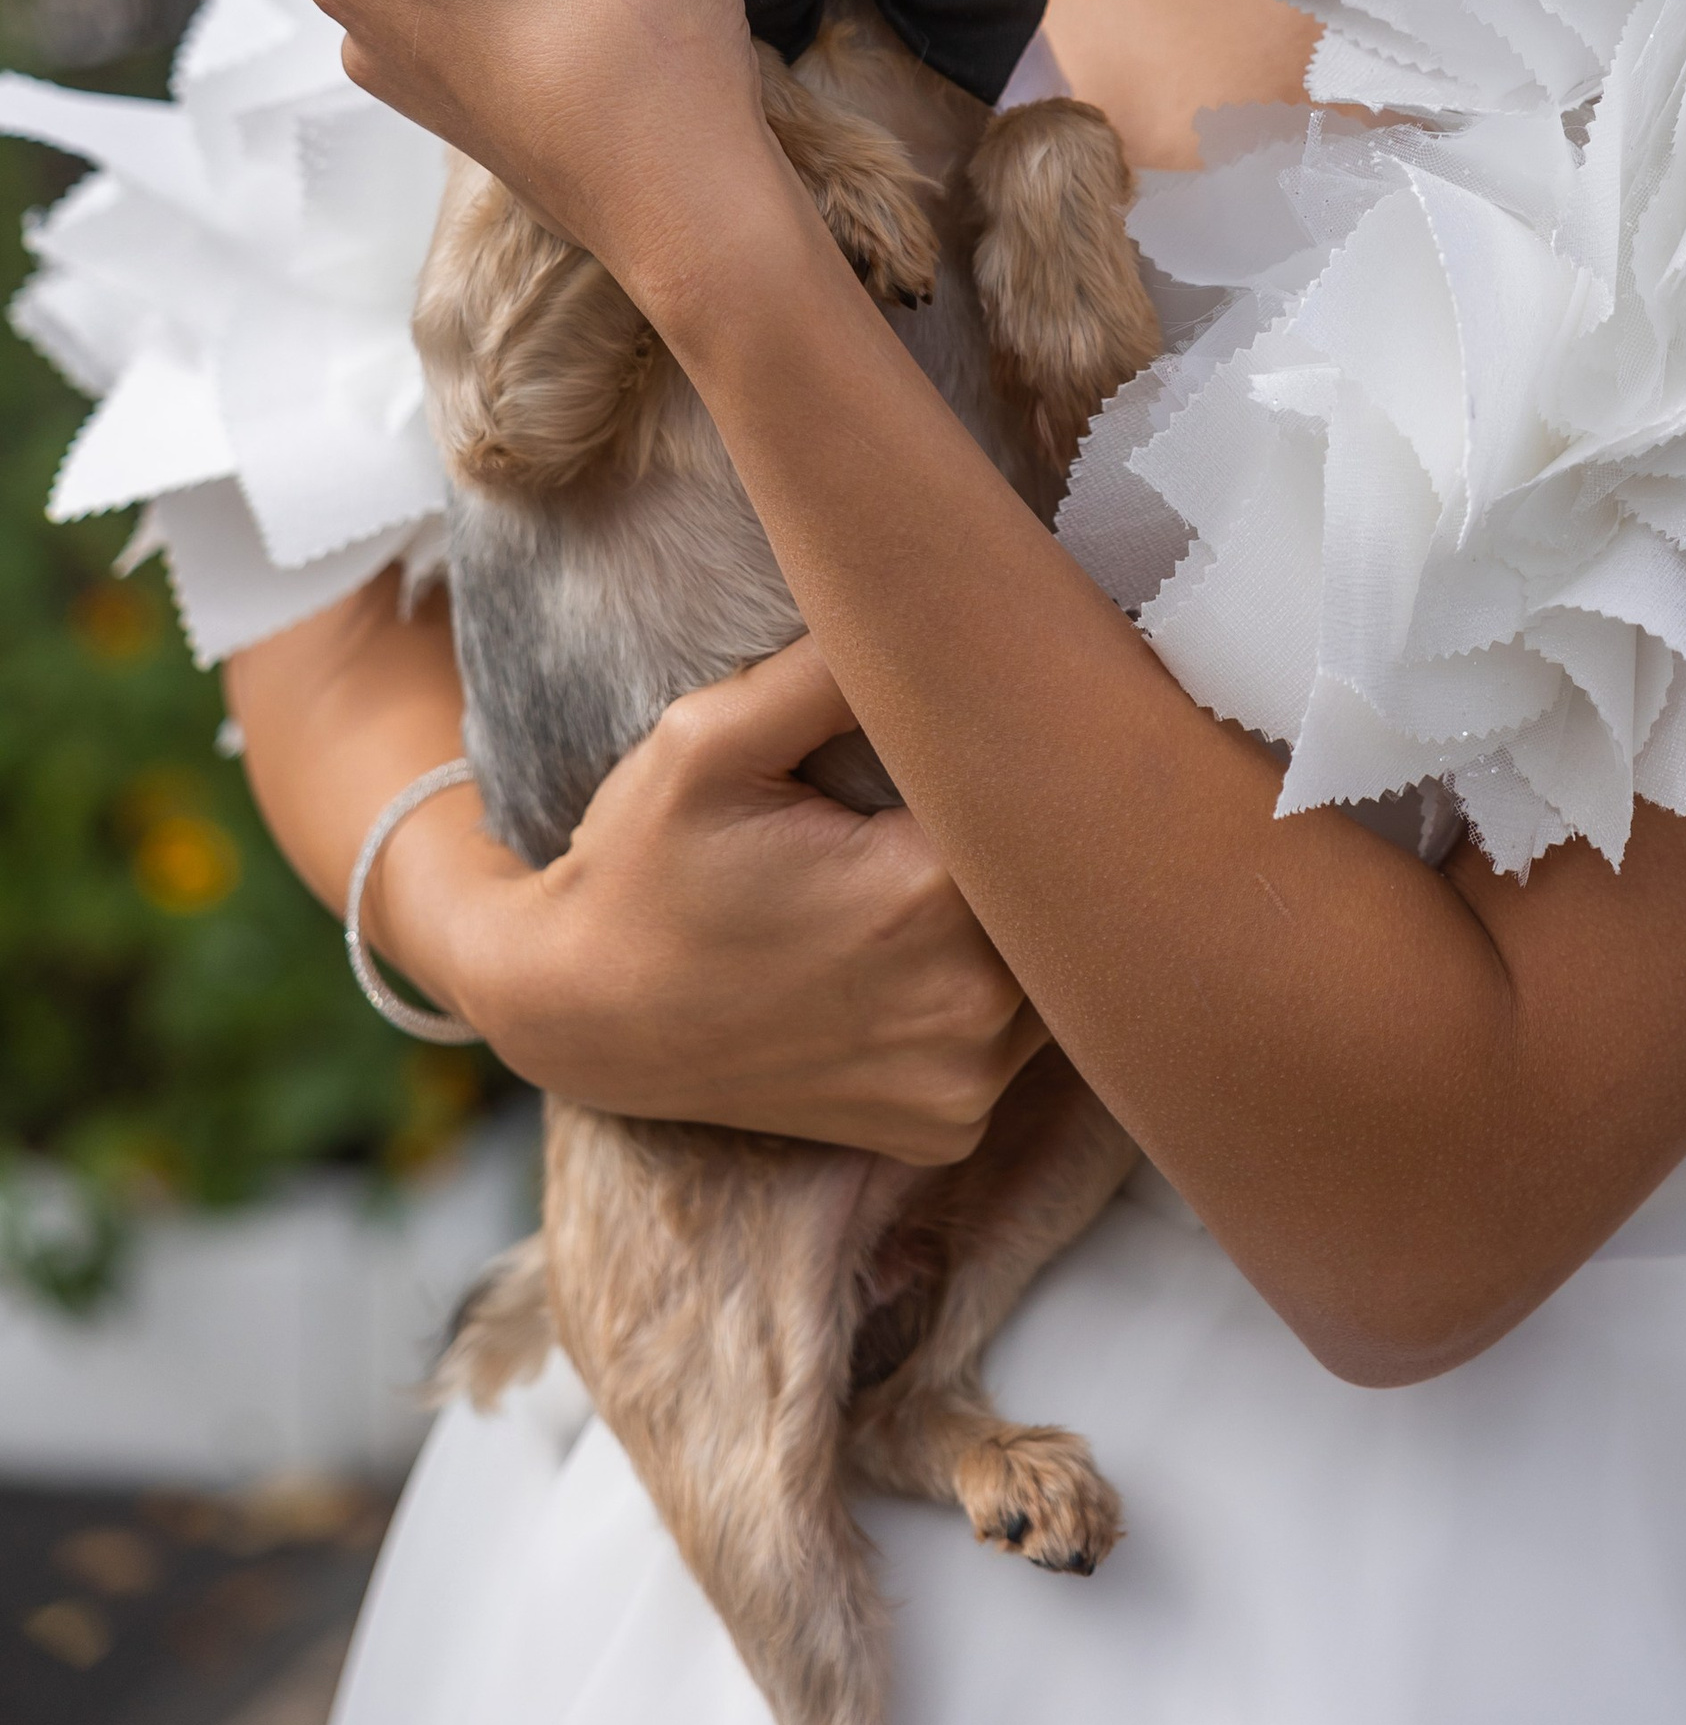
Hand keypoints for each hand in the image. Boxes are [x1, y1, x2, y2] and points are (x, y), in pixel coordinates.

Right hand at [380, 638, 1044, 1159]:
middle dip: (1038, 831)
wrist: (583, 1015)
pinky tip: (927, 946)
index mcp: (925, 900)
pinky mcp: (949, 1129)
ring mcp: (963, 1084)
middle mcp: (966, 1010)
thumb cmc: (644, 864)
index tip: (1027, 714)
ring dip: (1022, 915)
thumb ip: (829, 664)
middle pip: (1064, 888)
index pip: (1047, 798)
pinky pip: (1018, 1038)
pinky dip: (991, 989)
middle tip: (1002, 778)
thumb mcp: (711, 738)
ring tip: (955, 861)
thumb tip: (937, 595)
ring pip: (1054, 966)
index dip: (1043, 749)